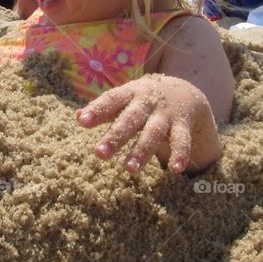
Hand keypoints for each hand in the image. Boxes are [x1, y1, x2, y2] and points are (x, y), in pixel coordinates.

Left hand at [77, 74, 222, 175]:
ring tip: (129, 170)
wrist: (185, 92)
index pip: (111, 100)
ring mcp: (166, 114)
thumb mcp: (125, 99)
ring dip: (142, 151)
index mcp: (130, 93)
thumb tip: (77, 116)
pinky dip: (180, 154)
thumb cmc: (143, 100)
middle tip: (99, 154)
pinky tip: (175, 170)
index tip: (82, 121)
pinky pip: (182, 140)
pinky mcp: (182, 126)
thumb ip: (104, 109)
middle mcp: (147, 103)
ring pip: (153, 133)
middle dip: (116, 136)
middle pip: (130, 119)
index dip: (97, 110)